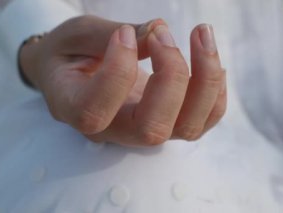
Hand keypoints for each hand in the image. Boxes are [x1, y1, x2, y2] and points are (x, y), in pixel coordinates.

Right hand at [20, 15, 225, 146]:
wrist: (73, 74)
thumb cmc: (67, 54)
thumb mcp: (75, 36)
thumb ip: (107, 35)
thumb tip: (158, 32)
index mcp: (74, 110)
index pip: (96, 112)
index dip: (118, 72)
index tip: (124, 34)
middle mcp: (112, 130)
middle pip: (153, 129)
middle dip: (171, 75)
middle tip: (162, 32)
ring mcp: (144, 130)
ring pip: (188, 128)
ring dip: (205, 80)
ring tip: (201, 33)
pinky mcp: (167, 121)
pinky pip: (203, 120)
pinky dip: (215, 90)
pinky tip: (206, 56)